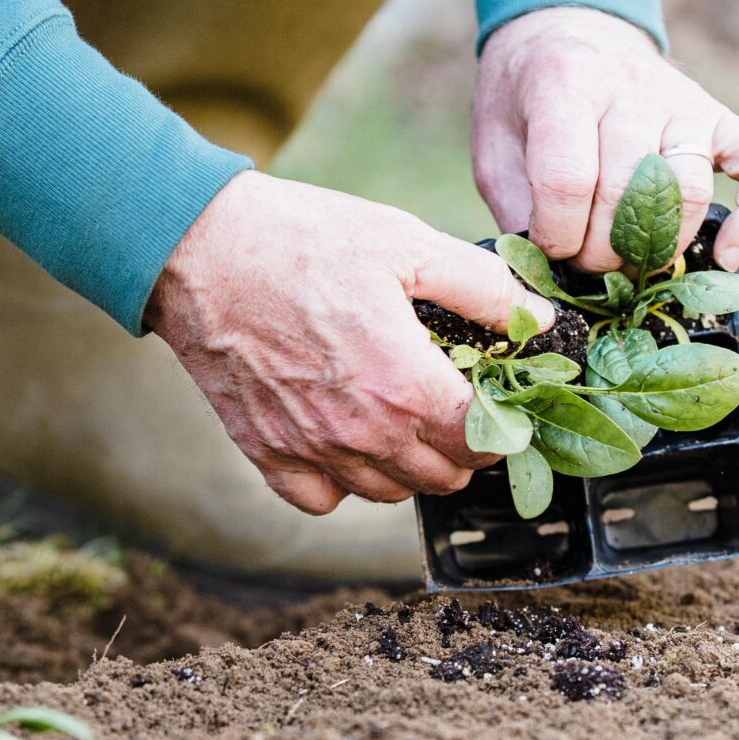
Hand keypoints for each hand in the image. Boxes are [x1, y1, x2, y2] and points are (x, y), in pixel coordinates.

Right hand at [145, 172, 551, 513]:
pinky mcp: (267, 453)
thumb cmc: (303, 239)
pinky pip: (322, 500)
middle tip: (459, 407)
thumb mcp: (407, 242)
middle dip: (465, 448)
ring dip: (410, 466)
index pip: (483, 441)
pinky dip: (342, 484)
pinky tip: (347, 440)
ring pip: (389, 493)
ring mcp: (312, 449)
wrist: (200, 250)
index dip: (506, 424)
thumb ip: (483, 288)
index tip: (502, 400)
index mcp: (404, 383)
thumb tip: (538, 319)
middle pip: (442, 476)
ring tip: (407, 420)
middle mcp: (362, 432)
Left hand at [473, 7, 738, 274]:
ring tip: (628, 262)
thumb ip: (518, 209)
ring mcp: (684, 100)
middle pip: (631, 194)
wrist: (565, 31)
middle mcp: (632, 85)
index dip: (556, 235)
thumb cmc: (526, 104)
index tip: (546, 246)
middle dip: (602, 252)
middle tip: (582, 263)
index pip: (569, 181)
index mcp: (567, 81)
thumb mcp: (494, 149)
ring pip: (688, 192)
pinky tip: (727, 256)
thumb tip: (551, 275)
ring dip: (657, 247)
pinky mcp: (721, 116)